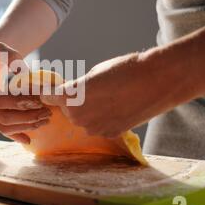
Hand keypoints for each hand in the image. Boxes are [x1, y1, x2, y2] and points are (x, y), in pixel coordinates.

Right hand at [0, 42, 51, 143]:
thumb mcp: (2, 49)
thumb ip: (11, 58)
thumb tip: (24, 74)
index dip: (18, 104)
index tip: (38, 101)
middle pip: (2, 117)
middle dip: (27, 117)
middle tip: (47, 113)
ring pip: (3, 126)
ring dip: (25, 126)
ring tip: (44, 121)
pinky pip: (2, 129)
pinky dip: (15, 134)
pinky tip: (28, 140)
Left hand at [41, 53, 160, 137]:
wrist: (157, 80)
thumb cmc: (125, 69)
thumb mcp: (94, 73)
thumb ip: (79, 87)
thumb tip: (75, 94)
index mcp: (70, 96)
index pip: (48, 97)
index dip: (50, 93)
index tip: (52, 90)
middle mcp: (77, 115)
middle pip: (67, 110)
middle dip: (74, 102)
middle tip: (93, 90)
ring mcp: (93, 128)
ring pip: (83, 120)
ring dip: (90, 112)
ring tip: (110, 98)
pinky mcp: (109, 134)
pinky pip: (99, 127)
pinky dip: (104, 120)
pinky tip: (119, 108)